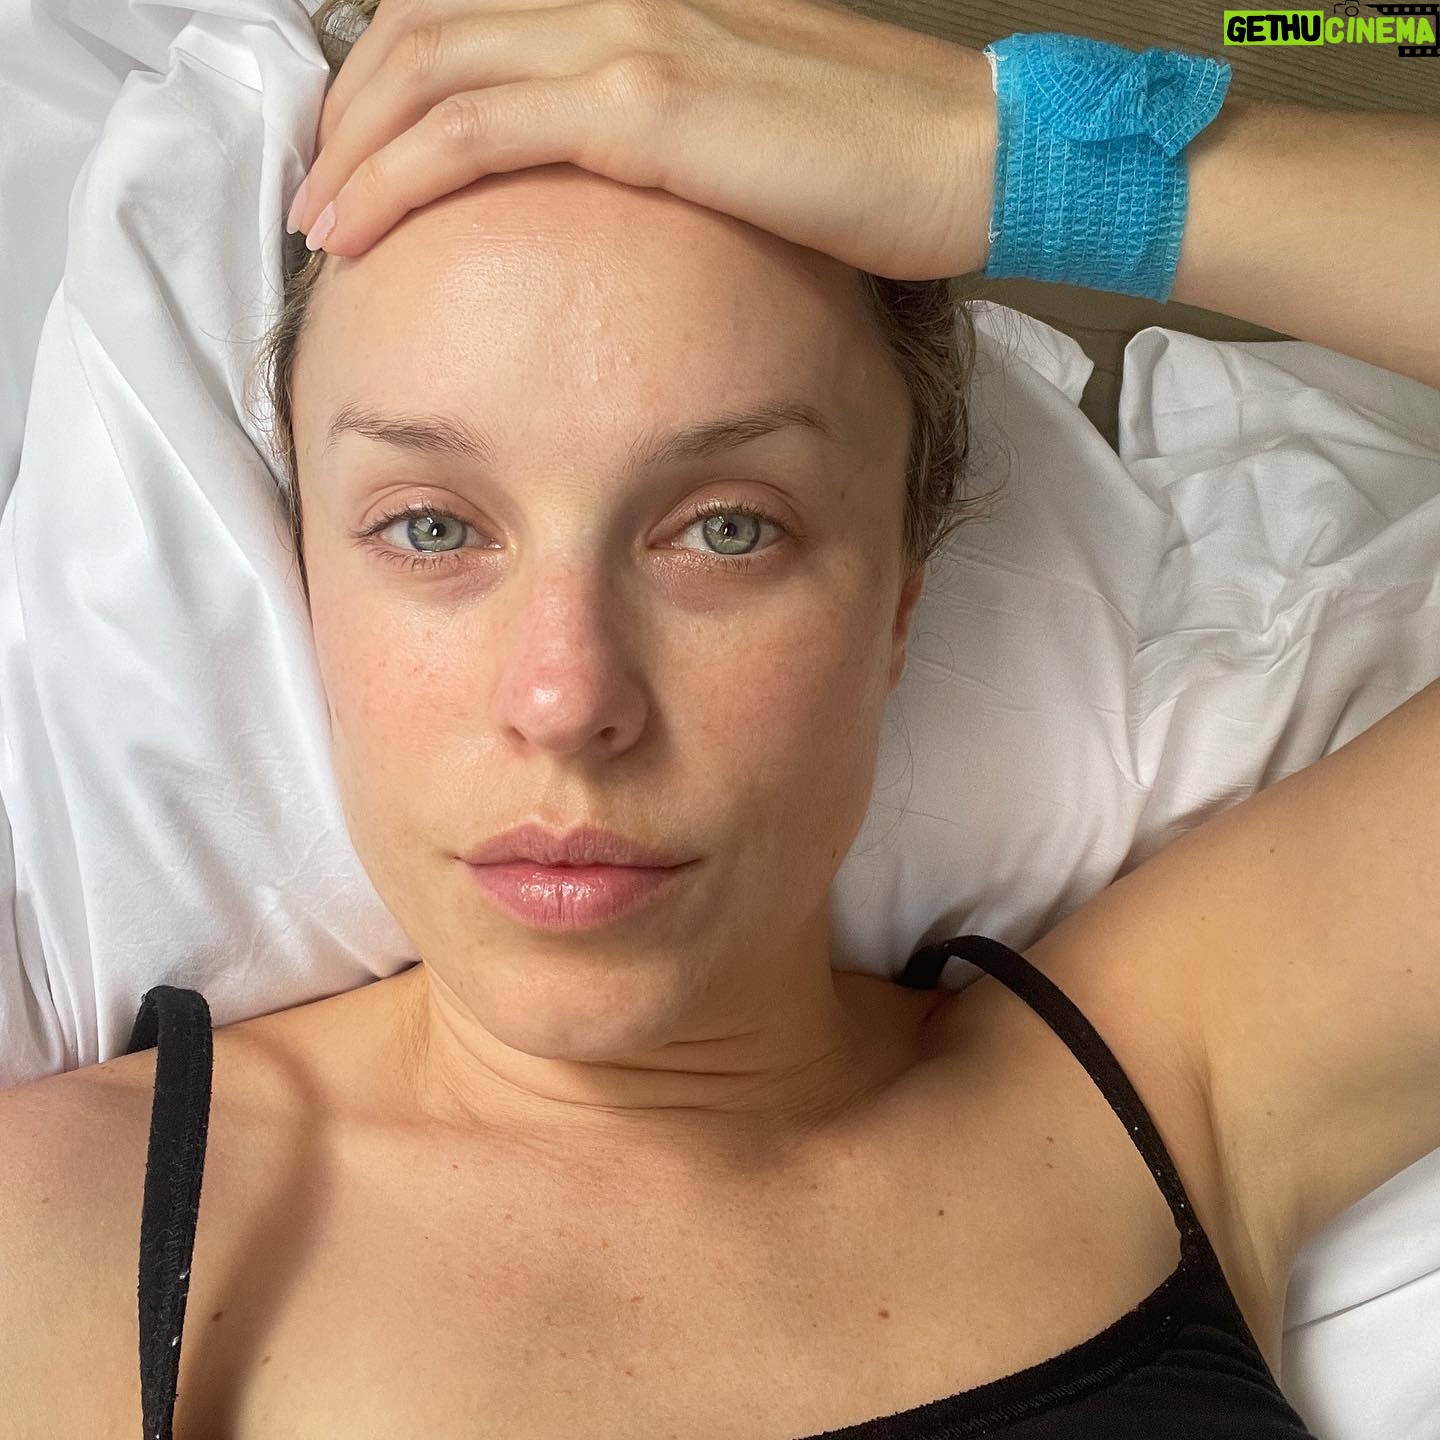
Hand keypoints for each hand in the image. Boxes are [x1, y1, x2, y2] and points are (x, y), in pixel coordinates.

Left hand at [285, 0, 996, 279]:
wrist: (972, 156)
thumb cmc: (881, 162)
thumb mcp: (752, 129)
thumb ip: (670, 135)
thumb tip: (623, 189)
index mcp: (640, 4)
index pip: (471, 17)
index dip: (395, 81)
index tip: (364, 159)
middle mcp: (618, 1)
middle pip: (425, 27)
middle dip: (352, 111)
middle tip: (320, 188)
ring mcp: (628, 39)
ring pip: (430, 70)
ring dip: (355, 147)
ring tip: (318, 219)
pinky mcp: (644, 104)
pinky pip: (478, 130)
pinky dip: (400, 174)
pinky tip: (360, 224)